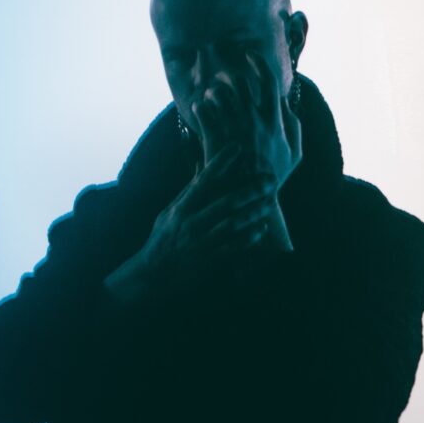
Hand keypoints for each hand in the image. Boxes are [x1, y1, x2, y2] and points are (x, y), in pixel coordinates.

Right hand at [105, 143, 281, 303]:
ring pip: (234, 224)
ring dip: (255, 212)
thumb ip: (186, 193)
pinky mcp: (210, 260)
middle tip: (269, 180)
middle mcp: (192, 224)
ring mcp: (202, 243)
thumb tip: (200, 168)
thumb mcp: (168, 214)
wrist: (153, 275)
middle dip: (251, 190)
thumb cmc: (161, 240)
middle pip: (226, 203)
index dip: (220, 162)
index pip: (203, 180)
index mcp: (181, 209)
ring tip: (270, 202)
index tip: (237, 148)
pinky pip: (235, 247)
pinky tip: (262, 228)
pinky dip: (250, 237)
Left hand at [192, 50, 301, 190]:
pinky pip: (202, 112)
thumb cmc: (274, 176)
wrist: (250, 201)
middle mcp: (254, 122)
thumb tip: (285, 101)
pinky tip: (198, 106)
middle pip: (239, 83)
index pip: (268, 81)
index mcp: (275, 121)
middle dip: (230, 75)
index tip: (249, 55)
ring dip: (214, 89)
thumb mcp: (295, 153)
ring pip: (219, 94)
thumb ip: (293, 125)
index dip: (258, 63)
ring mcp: (233, 131)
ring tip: (211, 92)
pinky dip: (199, 105)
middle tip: (224, 76)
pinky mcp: (214, 141)